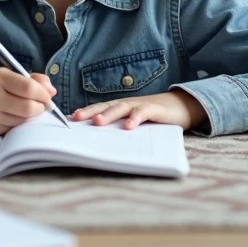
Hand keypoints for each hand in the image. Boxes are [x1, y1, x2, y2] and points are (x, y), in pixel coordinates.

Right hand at [0, 68, 56, 134]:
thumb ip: (36, 80)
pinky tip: (15, 117)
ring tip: (25, 110)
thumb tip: (52, 91)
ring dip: (30, 117)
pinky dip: (20, 124)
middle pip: (28, 108)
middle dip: (40, 108)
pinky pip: (15, 129)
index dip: (43, 94)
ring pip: (23, 121)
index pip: (28, 88)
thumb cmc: (0, 88)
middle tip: (40, 105)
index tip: (47, 96)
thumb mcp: (15, 77)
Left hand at [72, 90, 206, 130]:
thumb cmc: (152, 117)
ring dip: (108, 114)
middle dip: (89, 112)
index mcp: (118, 107)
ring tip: (97, 122)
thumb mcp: (132, 122)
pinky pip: (142, 112)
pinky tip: (128, 127)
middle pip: (104, 107)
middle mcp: (125, 104)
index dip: (83, 113)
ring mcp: (139, 104)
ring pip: (120, 108)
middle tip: (75, 119)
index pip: (97, 109)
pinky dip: (135, 118)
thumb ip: (118, 128)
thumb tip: (98, 141)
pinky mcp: (154, 108)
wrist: (179, 107)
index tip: (68, 120)